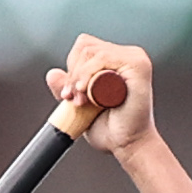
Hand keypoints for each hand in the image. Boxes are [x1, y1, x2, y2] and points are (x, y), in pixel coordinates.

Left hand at [50, 35, 152, 152]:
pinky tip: (87, 92)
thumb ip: (69, 88)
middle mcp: (126, 56)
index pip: (84, 47)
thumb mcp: (80, 106)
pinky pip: (104, 58)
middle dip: (73, 74)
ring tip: (83, 101)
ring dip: (79, 78)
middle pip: (85, 47)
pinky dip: (89, 74)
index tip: (69, 94)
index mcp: (115, 61)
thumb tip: (52, 74)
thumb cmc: (112, 129)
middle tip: (75, 100)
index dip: (72, 68)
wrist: (128, 146)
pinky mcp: (139, 66)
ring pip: (91, 52)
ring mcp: (134, 59)